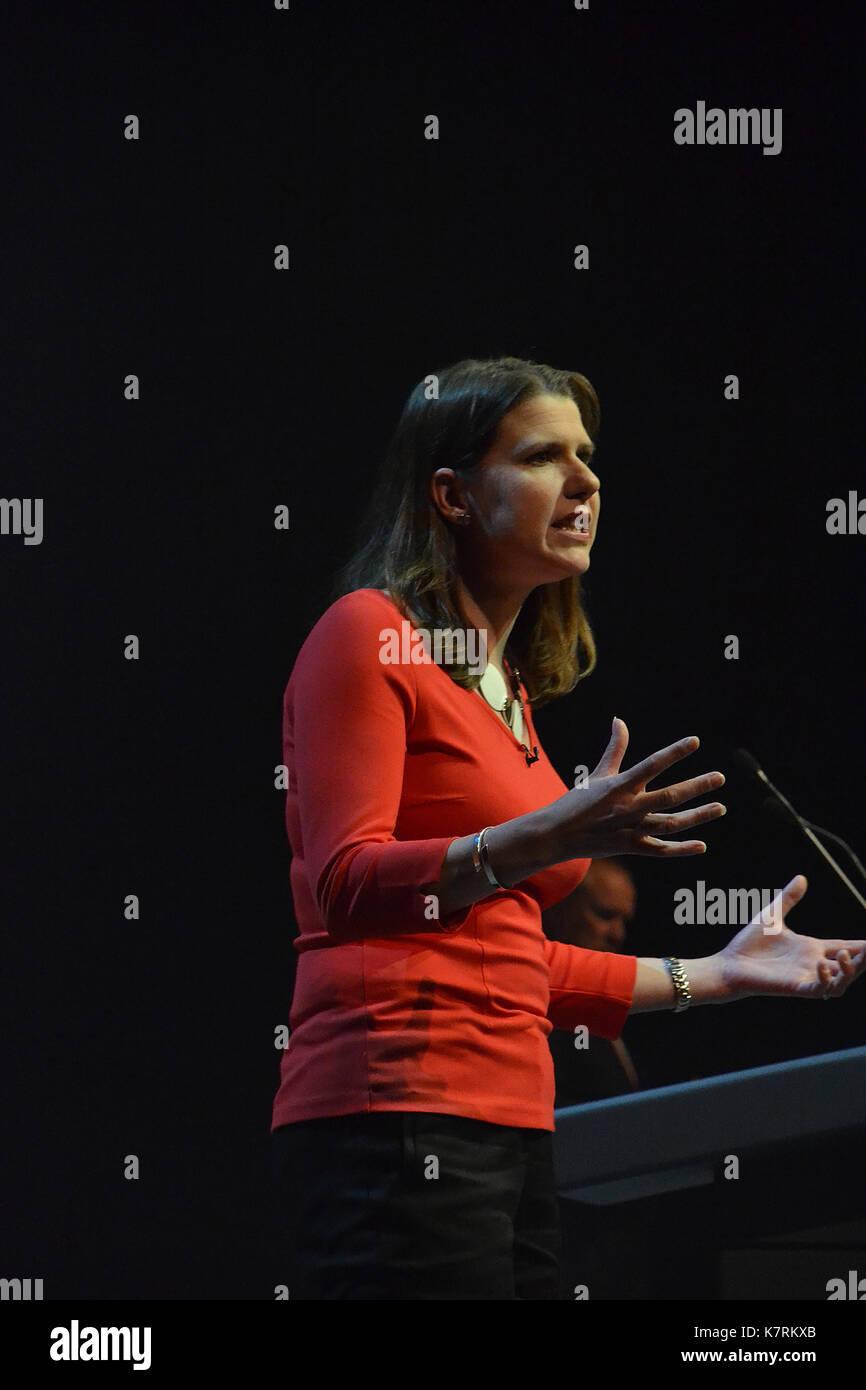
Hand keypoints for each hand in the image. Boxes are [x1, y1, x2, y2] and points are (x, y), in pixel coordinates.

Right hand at [551, 717, 725, 859]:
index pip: (652, 765)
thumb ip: (615, 748)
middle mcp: (628, 807)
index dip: (674, 752)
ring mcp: (630, 829)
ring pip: (671, 823)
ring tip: (719, 807)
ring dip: (697, 816)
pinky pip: (660, 850)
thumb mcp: (597, 774)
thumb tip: (620, 720)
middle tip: (720, 777)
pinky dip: (681, 850)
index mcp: (620, 785)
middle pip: (669, 796)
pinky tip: (702, 845)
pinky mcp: (630, 847)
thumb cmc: (577, 801)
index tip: (695, 741)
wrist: (556, 835)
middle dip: (697, 786)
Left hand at [718, 875, 865, 999]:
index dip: (862, 946)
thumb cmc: (748, 944)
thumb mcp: (773, 916)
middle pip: (849, 966)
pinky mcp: (794, 987)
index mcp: (811, 949)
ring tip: (846, 955)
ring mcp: (805, 977)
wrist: (728, 964)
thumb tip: (802, 877)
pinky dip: (825, 979)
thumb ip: (789, 898)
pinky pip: (818, 990)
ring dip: (849, 971)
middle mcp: (813, 965)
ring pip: (840, 982)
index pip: (844, 947)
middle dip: (863, 960)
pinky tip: (821, 964)